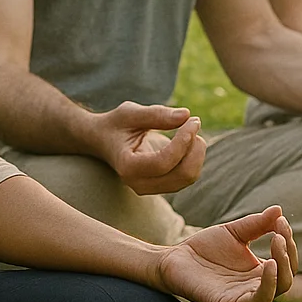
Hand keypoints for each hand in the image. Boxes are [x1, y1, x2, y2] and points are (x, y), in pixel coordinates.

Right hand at [87, 101, 206, 195]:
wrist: (104, 140)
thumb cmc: (117, 124)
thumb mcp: (130, 113)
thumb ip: (157, 114)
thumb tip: (187, 115)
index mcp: (128, 166)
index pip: (164, 162)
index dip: (183, 141)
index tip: (192, 120)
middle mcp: (139, 183)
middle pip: (182, 174)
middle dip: (195, 148)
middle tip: (192, 123)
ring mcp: (151, 188)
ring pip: (189, 177)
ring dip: (197, 152)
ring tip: (189, 129)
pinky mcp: (162, 186)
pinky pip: (188, 176)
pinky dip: (195, 157)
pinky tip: (187, 140)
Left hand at [154, 206, 295, 301]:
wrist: (174, 258)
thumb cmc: (205, 248)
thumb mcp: (234, 232)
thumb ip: (257, 224)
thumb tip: (280, 210)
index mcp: (259, 273)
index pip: (286, 262)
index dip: (288, 242)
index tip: (281, 220)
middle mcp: (256, 289)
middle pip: (287, 278)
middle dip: (287, 253)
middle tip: (279, 232)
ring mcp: (244, 299)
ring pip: (277, 291)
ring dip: (282, 267)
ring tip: (277, 242)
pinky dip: (268, 285)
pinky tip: (268, 264)